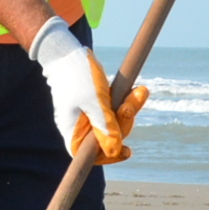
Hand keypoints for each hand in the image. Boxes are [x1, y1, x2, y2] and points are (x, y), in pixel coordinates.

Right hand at [30, 20, 132, 163]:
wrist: (68, 53)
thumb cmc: (78, 76)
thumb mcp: (94, 102)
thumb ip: (105, 127)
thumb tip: (114, 152)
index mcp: (73, 132)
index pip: (90, 155)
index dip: (109, 156)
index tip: (126, 151)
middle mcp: (80, 127)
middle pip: (107, 138)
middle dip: (124, 122)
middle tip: (130, 104)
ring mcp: (88, 116)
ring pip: (114, 122)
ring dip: (129, 108)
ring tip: (140, 91)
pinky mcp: (97, 105)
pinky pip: (114, 109)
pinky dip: (126, 101)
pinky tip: (137, 90)